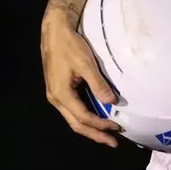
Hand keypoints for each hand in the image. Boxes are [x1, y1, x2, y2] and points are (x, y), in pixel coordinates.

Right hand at [41, 10, 120, 146]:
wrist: (54, 30)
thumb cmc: (70, 45)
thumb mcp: (86, 63)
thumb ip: (98, 84)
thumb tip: (111, 102)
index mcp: (61, 95)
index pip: (83, 117)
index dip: (100, 125)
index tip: (116, 128)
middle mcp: (56, 99)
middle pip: (76, 124)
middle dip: (95, 134)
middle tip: (113, 141)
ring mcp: (55, 95)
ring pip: (73, 118)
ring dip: (90, 126)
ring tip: (106, 132)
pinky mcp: (57, 89)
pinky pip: (72, 109)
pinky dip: (84, 116)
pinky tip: (95, 116)